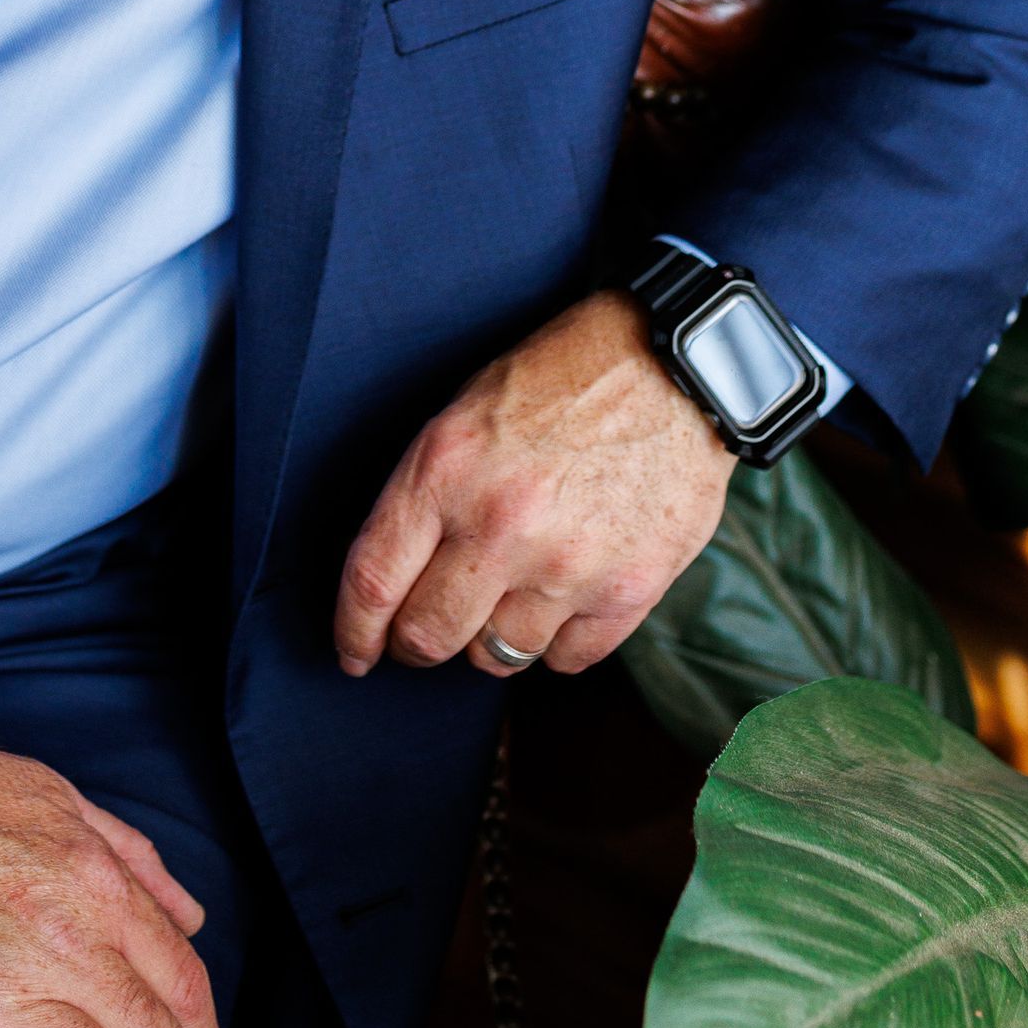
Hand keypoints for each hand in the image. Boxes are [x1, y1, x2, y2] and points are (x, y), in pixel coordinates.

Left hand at [334, 288, 732, 681]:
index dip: (354, 630)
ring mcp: (567, 565)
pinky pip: (565, 660)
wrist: (673, 368)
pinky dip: (554, 641)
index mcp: (446, 471)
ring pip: (497, 655)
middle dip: (416, 644)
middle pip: (429, 635)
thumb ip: (427, 494)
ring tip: (505, 596)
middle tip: (425, 635)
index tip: (355, 653)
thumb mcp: (465, 412)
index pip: (374, 581)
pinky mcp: (628, 591)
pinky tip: (559, 598)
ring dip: (489, 638)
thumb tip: (397, 577)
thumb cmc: (560, 380)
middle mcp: (500, 525)